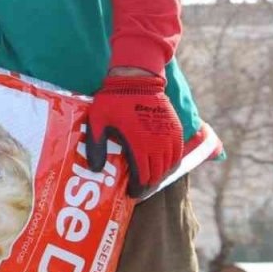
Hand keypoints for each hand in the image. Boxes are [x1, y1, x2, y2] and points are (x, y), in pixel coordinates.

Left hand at [85, 73, 182, 198]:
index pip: (142, 177)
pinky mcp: (175, 129)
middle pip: (156, 174)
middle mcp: (157, 144)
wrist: (137, 78)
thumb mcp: (97, 121)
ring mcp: (169, 136)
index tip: (132, 194)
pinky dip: (171, 163)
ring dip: (160, 175)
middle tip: (139, 190)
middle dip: (148, 185)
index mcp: (138, 145)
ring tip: (150, 180)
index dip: (138, 189)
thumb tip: (95, 169)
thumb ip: (95, 145)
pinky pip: (177, 154)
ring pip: (169, 166)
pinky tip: (162, 165)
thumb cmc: (114, 99)